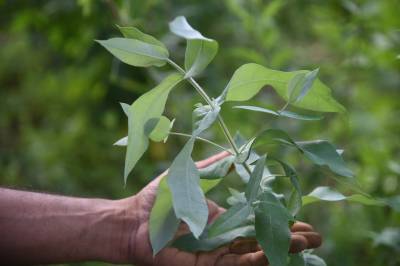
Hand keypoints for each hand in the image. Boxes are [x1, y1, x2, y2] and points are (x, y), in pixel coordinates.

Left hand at [122, 152, 321, 265]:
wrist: (132, 220)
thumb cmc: (158, 199)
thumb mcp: (191, 177)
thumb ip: (213, 167)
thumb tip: (234, 151)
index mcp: (222, 220)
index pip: (257, 222)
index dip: (280, 222)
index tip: (303, 220)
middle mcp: (222, 239)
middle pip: (262, 241)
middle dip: (289, 240)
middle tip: (316, 237)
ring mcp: (215, 255)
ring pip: (253, 255)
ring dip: (279, 250)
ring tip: (305, 244)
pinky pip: (234, 264)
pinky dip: (255, 260)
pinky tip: (273, 253)